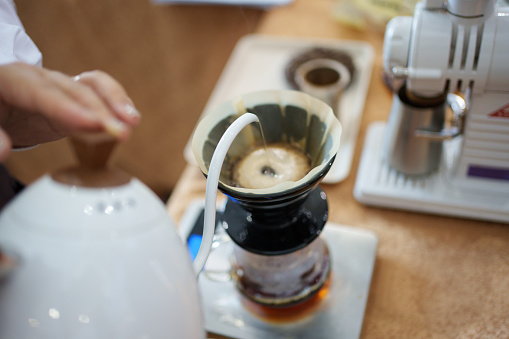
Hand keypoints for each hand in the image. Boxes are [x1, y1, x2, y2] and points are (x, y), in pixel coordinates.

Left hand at [0, 62, 140, 160]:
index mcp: (12, 81)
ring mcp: (59, 88)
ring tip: (133, 121)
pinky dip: (116, 104)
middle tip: (121, 132)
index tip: (89, 124)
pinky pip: (98, 95)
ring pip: (93, 85)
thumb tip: (3, 151)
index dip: (67, 108)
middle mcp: (40, 80)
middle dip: (101, 110)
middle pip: (74, 89)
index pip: (42, 93)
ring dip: (116, 101)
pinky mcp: (72, 102)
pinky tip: (129, 119)